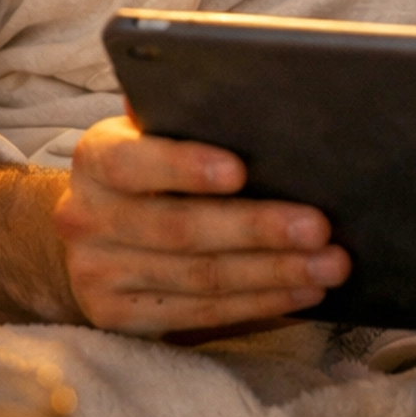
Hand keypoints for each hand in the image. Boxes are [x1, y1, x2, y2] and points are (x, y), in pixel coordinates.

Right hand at [53, 114, 349, 335]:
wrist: (95, 230)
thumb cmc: (151, 168)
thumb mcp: (153, 135)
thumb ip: (187, 120)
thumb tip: (259, 101)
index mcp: (95, 158)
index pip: (133, 162)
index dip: (185, 167)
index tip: (240, 171)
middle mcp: (86, 217)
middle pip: (180, 229)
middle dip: (257, 228)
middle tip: (319, 226)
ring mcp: (97, 273)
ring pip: (199, 277)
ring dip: (273, 273)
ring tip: (329, 265)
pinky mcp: (116, 316)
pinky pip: (199, 313)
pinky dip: (258, 303)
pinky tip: (301, 291)